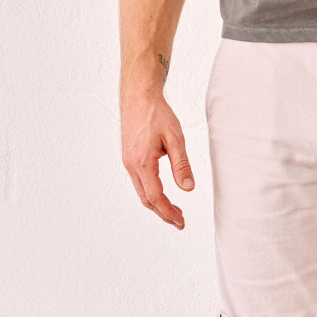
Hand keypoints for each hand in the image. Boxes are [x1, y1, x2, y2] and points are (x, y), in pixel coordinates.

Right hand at [120, 89, 194, 229]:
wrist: (138, 94)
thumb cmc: (156, 113)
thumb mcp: (176, 139)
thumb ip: (182, 166)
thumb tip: (188, 188)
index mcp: (142, 162)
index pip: (156, 197)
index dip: (168, 212)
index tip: (181, 222)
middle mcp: (131, 165)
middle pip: (147, 200)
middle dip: (164, 214)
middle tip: (180, 222)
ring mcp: (128, 162)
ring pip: (142, 193)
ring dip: (158, 205)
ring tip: (175, 212)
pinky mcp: (129, 158)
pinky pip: (140, 183)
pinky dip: (152, 194)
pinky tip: (163, 195)